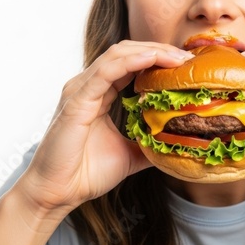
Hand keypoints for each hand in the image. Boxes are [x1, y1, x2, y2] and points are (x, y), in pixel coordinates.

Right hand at [19, 41, 193, 213]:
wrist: (57, 194)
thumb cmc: (86, 173)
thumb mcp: (130, 155)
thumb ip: (150, 143)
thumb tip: (176, 143)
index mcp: (100, 92)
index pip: (131, 62)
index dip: (158, 58)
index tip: (186, 65)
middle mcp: (89, 85)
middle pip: (127, 52)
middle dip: (159, 50)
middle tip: (187, 59)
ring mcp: (81, 90)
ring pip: (117, 55)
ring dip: (150, 52)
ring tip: (176, 57)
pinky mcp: (76, 101)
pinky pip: (105, 72)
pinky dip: (130, 62)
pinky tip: (151, 59)